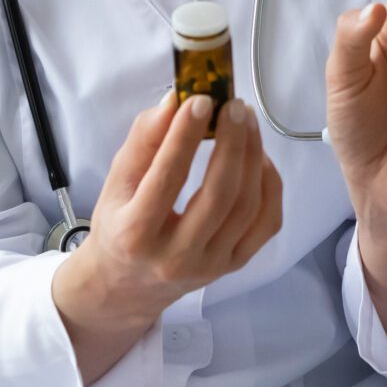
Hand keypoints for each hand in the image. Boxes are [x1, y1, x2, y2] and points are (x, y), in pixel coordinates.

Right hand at [52, 93, 281, 379]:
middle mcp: (175, 256)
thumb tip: (174, 101)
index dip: (185, 137)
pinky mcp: (234, 265)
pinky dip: (269, 184)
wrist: (127, 285)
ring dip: (253, 156)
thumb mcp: (116, 182)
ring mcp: (210, 265)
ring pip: (247, 207)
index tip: (199, 101)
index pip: (166, 179)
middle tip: (234, 106)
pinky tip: (258, 157)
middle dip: (232, 144)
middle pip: (218, 196)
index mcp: (135, 234)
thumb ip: (142, 140)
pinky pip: (267, 223)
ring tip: (246, 122)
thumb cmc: (120, 225)